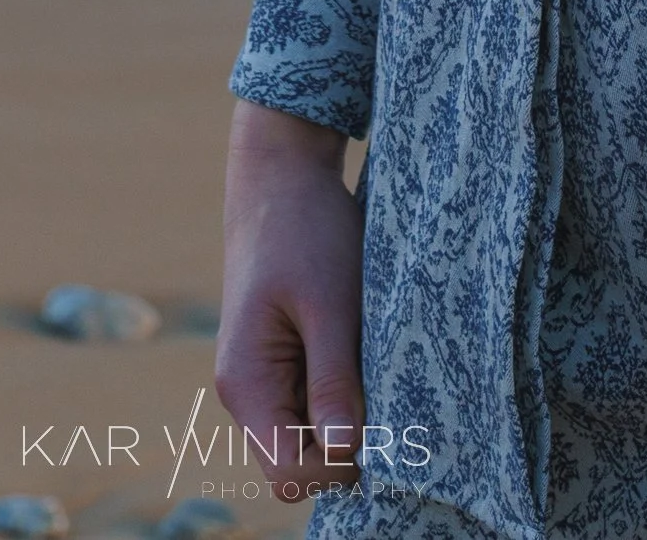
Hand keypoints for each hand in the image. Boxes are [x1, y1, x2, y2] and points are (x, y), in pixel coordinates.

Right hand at [216, 95, 367, 502]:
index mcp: (249, 384)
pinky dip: (347, 393)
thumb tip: (345, 450)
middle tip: (397, 402)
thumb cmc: (307, 232)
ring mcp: (266, 376)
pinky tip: (373, 358)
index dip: (340, 467)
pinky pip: (315, 401)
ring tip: (385, 372)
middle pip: (299, 462)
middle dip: (348, 447)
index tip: (390, 427)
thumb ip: (333, 379)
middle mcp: (249, 392)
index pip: (289, 471)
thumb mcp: (331, 303)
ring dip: (350, 417)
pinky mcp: (285, 358)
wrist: (283, 175)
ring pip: (310, 433)